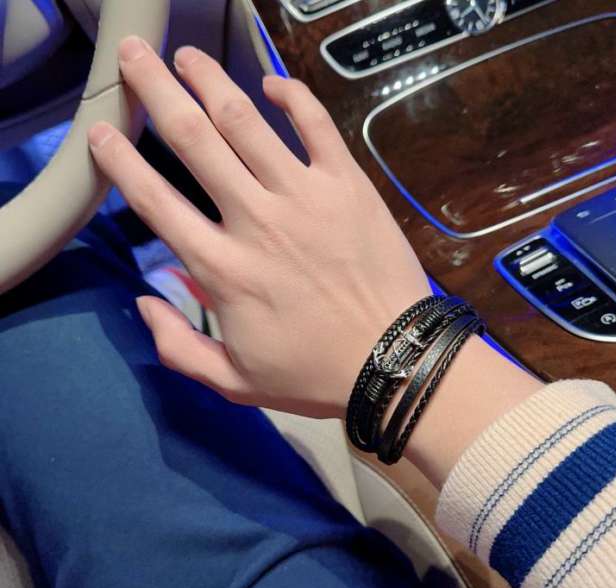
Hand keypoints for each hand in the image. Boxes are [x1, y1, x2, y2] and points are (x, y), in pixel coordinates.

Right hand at [89, 36, 429, 417]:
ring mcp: (305, 198)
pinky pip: (316, 125)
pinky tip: (270, 84)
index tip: (99, 132)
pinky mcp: (348, 187)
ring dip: (208, 81)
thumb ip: (178, 346)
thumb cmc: (315, 375)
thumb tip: (144, 301)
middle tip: (133, 58)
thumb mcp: (234, 382)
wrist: (395, 362)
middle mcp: (256, 222)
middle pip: (192, 140)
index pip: (155, 201)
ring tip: (185, 56)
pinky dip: (292, 96)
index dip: (120, 161)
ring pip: (245, 121)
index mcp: (223, 269)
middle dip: (154, 90)